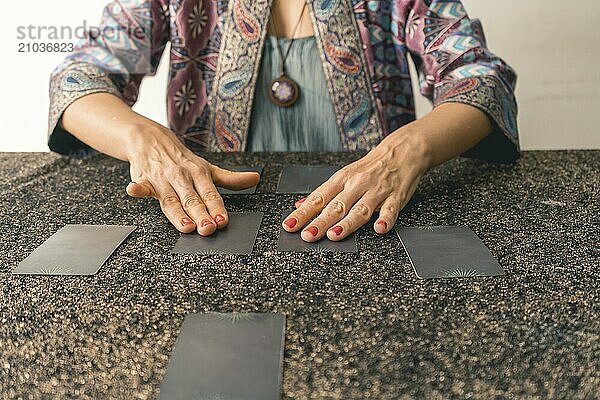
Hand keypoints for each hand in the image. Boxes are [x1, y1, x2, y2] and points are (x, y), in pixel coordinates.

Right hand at [124, 122, 259, 234]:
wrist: (152, 139)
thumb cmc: (182, 160)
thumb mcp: (207, 168)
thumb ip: (230, 179)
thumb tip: (255, 179)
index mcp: (199, 174)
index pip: (210, 193)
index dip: (217, 207)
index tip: (223, 220)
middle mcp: (182, 176)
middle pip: (192, 200)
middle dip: (201, 215)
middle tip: (208, 229)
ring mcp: (162, 179)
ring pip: (170, 200)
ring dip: (177, 213)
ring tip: (186, 226)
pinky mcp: (144, 179)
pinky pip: (140, 185)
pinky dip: (137, 188)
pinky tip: (134, 191)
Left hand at [282, 129, 430, 240]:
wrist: (402, 150)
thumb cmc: (371, 166)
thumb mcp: (345, 175)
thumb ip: (324, 193)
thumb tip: (300, 204)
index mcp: (342, 179)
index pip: (318, 198)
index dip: (303, 212)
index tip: (290, 225)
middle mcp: (357, 184)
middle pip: (336, 206)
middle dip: (320, 222)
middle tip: (307, 235)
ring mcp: (377, 191)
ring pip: (360, 209)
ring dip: (347, 223)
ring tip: (334, 235)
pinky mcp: (396, 197)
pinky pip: (391, 210)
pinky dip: (386, 219)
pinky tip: (379, 229)